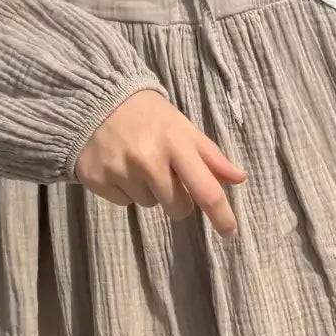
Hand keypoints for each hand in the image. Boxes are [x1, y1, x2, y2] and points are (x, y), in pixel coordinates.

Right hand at [74, 89, 246, 237]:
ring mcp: (121, 171)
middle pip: (177, 207)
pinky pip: (124, 202)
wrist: (96, 101)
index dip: (221, 216)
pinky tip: (119, 166)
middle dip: (177, 198)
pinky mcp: (98, 180)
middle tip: (165, 172)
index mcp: (176, 143)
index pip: (206, 190)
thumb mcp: (182, 127)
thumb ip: (211, 156)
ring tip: (137, 162)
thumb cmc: (148, 115)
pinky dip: (125, 189)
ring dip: (148, 190)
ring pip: (149, 204)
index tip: (230, 234)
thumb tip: (240, 178)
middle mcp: (148, 159)